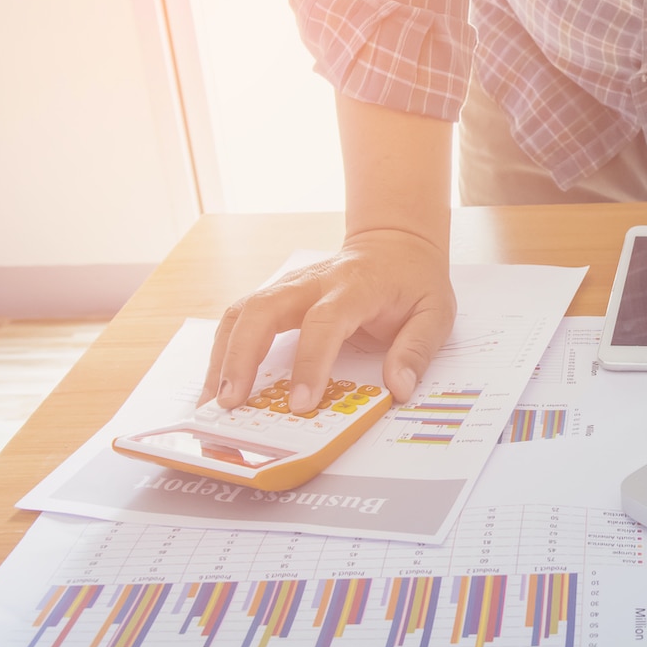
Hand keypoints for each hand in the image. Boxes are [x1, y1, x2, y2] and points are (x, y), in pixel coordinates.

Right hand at [201, 228, 455, 413]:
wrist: (394, 243)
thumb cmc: (412, 280)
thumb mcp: (435, 313)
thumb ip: (416, 350)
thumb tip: (398, 388)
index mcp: (354, 287)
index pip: (324, 323)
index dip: (310, 364)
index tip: (300, 404)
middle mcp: (312, 283)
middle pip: (262, 310)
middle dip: (240, 357)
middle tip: (230, 403)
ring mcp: (288, 287)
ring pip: (241, 312)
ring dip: (221, 356)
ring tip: (211, 402)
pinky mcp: (276, 297)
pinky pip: (240, 319)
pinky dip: (223, 351)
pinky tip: (217, 384)